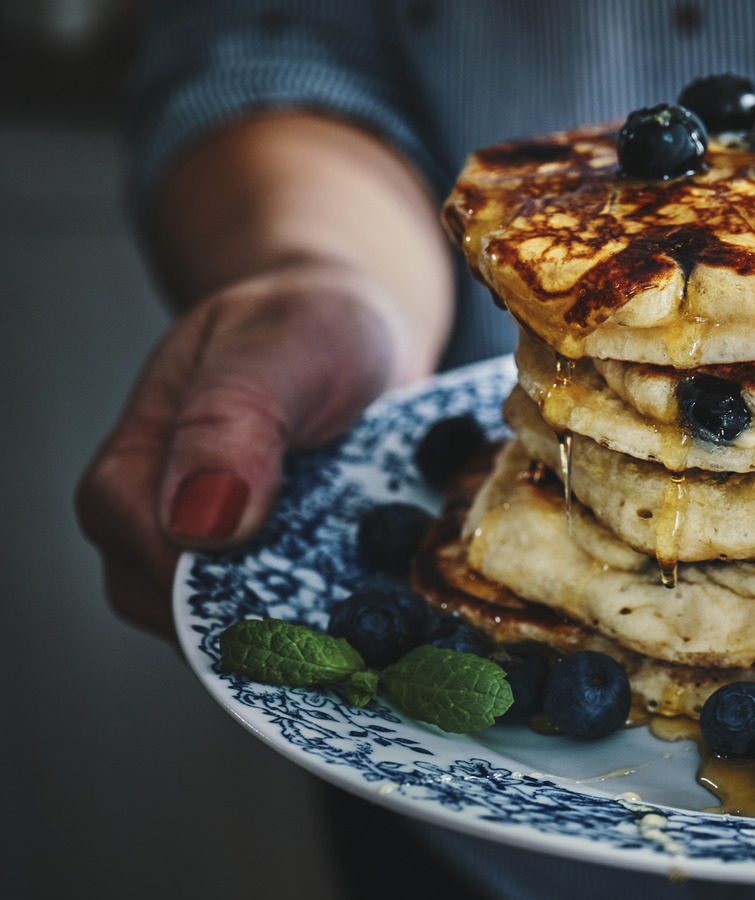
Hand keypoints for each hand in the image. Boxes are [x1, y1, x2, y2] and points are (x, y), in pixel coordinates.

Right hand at [75, 261, 407, 637]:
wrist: (356, 330)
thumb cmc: (302, 324)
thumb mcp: (272, 351)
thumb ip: (232, 423)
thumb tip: (201, 524)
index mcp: (137, 475)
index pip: (151, 568)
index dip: (222, 594)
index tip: (306, 594)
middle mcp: (168, 532)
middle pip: (199, 622)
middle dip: (281, 628)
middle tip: (366, 611)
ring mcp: (229, 559)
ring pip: (255, 633)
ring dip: (322, 628)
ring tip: (386, 599)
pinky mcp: (285, 573)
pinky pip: (305, 622)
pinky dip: (351, 617)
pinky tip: (398, 602)